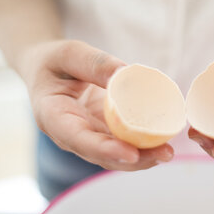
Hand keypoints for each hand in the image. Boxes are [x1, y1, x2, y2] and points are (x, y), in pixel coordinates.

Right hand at [19, 40, 173, 170]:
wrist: (46, 69)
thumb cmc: (54, 60)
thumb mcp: (69, 53)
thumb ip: (95, 63)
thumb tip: (126, 73)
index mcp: (53, 116)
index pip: (78, 139)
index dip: (105, 149)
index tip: (132, 154)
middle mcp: (69, 134)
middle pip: (101, 155)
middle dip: (133, 160)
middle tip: (164, 154)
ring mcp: (87, 136)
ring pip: (114, 155)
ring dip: (142, 158)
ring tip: (167, 153)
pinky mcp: (101, 132)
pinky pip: (122, 143)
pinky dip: (142, 145)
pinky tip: (164, 142)